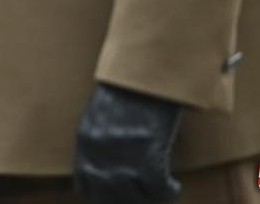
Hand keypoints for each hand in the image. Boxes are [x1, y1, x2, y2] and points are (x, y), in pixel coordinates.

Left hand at [73, 83, 182, 203]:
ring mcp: (125, 155)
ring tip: (158, 193)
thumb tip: (104, 169)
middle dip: (127, 202)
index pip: (85, 187)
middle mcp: (100, 153)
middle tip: (143, 198)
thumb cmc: (127, 87)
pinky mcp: (150, 153)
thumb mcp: (98, 113)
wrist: (147, 69)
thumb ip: (97, 141)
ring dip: (149, 199)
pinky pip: (159, 189)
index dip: (102, 197)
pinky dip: (168, 191)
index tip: (116, 197)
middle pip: (109, 198)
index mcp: (85, 142)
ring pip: (135, 198)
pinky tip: (174, 185)